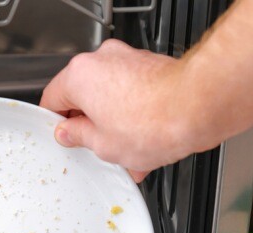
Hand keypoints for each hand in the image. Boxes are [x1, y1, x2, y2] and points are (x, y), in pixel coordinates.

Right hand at [40, 40, 213, 181]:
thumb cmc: (155, 122)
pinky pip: (134, 94)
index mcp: (80, 75)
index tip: (64, 138)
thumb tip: (70, 133)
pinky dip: (136, 115)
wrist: (200, 107)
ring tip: (128, 153)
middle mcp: (103, 59)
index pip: (52, 99)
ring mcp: (130, 60)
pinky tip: (147, 143)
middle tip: (97, 148)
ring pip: (112, 97)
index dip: (56, 124)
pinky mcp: (153, 67)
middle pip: (84, 96)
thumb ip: (78, 137)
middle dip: (91, 125)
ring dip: (116, 124)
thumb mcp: (103, 145)